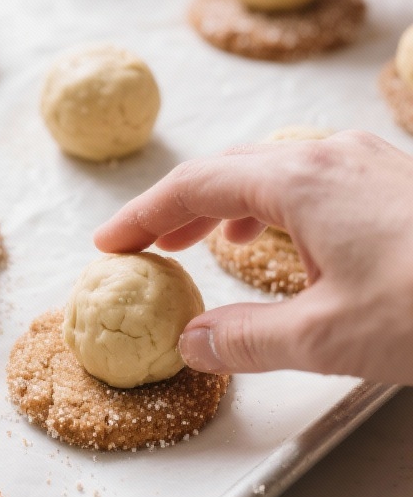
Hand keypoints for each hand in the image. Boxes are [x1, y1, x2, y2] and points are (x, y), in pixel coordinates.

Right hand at [94, 130, 412, 383]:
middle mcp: (333, 155)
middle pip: (234, 168)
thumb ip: (247, 339)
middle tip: (151, 244)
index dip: (146, 214)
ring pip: (279, 169)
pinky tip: (294, 244)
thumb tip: (194, 341)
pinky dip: (281, 208)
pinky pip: (319, 180)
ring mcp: (371, 163)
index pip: (198, 185)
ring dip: (234, 205)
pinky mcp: (398, 183)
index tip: (111, 242)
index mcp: (302, 179)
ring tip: (214, 245)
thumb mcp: (327, 336)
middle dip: (184, 206)